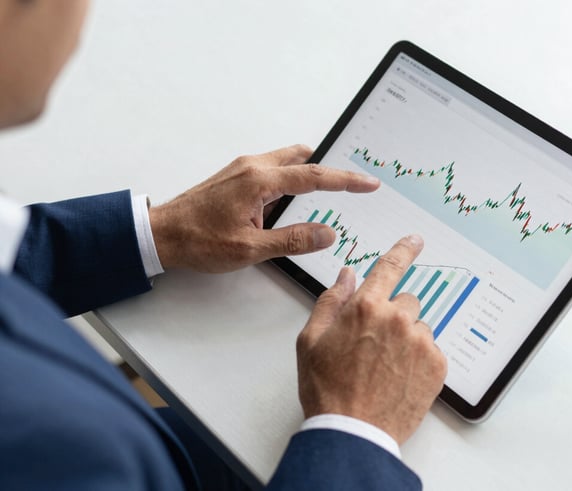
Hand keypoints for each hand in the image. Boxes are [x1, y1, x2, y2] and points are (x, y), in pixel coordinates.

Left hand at [148, 144, 379, 271]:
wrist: (160, 234)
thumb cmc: (198, 241)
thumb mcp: (250, 248)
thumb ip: (293, 240)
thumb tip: (326, 233)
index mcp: (259, 181)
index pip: (314, 177)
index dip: (346, 181)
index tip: (368, 183)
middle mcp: (252, 166)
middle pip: (303, 158)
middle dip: (330, 171)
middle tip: (351, 185)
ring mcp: (242, 168)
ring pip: (287, 161)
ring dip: (307, 175)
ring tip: (324, 198)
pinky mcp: (236, 176)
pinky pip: (273, 170)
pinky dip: (290, 180)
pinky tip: (290, 204)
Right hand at [296, 235, 447, 444]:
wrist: (353, 432)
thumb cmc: (327, 389)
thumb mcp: (311, 340)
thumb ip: (331, 301)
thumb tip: (348, 276)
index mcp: (366, 307)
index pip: (390, 267)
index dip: (404, 250)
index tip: (415, 240)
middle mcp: (398, 319)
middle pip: (405, 302)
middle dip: (392, 316)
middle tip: (375, 345)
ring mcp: (421, 342)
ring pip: (419, 328)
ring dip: (406, 339)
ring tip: (385, 368)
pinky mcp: (437, 365)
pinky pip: (431, 351)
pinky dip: (419, 360)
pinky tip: (399, 378)